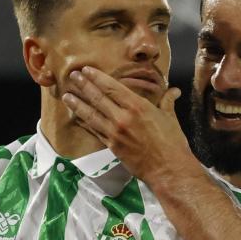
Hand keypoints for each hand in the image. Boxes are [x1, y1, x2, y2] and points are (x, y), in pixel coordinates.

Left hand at [62, 66, 193, 185]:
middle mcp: (122, 117)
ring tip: (66, 96)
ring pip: (91, 115)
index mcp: (137, 106)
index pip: (112, 87)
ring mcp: (114, 133)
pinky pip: (94, 132)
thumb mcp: (170, 118)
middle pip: (98, 98)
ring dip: (77, 104)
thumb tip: (174, 91)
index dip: (97, 77)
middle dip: (84, 86)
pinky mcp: (111, 146)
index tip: (86, 70)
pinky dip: (85, 123)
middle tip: (72, 76)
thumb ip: (167, 101)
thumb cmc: (172, 143)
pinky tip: (77, 118)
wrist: (168, 169)